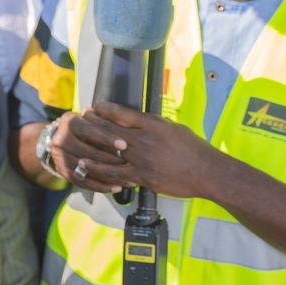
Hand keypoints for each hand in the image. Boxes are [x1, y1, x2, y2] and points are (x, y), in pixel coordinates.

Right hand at [48, 111, 129, 193]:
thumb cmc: (84, 125)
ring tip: (128, 179)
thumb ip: (103, 120)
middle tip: (130, 165)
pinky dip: (101, 186)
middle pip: (89, 152)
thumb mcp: (90, 118)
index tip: (124, 145)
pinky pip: (84, 182)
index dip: (107, 138)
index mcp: (69, 122)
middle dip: (111, 159)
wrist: (59, 136)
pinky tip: (116, 187)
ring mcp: (60, 157)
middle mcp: (61, 139)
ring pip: (88, 169)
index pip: (88, 130)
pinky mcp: (63, 172)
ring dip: (109, 176)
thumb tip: (126, 124)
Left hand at [90, 101, 217, 199]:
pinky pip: (116, 174)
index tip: (96, 107)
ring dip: (91, 147)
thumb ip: (153, 123)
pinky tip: (89, 167)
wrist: (207, 172)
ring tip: (79, 143)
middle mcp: (143, 140)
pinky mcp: (142, 177)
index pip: (121, 113)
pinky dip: (100, 171)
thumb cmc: (194, 148)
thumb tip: (138, 119)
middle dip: (93, 124)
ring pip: (108, 152)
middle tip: (82, 120)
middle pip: (110, 130)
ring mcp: (141, 160)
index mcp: (151, 125)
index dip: (104, 109)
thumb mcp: (173, 127)